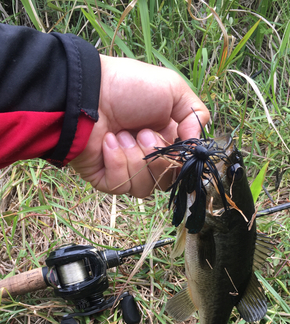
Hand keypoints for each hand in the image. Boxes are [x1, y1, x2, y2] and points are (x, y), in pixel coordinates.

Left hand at [71, 55, 209, 197]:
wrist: (89, 91)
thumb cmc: (129, 86)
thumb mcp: (173, 89)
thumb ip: (195, 115)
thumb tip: (196, 147)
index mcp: (166, 141)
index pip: (183, 168)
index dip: (182, 162)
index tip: (178, 146)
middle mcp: (147, 159)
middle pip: (166, 181)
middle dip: (156, 156)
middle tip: (142, 132)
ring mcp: (125, 170)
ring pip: (144, 188)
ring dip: (135, 158)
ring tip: (121, 134)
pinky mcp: (105, 179)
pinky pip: (120, 185)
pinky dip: (116, 161)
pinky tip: (108, 141)